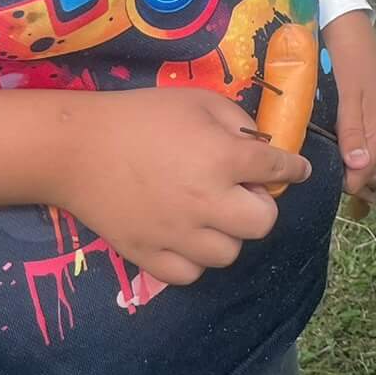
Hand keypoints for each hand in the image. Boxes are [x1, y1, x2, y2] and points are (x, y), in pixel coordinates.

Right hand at [54, 87, 310, 288]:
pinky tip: (187, 236)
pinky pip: (190, 274)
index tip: (298, 170)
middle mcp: (207, 201)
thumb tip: (261, 146)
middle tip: (242, 192)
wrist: (77, 148)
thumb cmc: (142, 116)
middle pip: (263, 223)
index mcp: (223, 158)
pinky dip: (195, 258)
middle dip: (260, 206)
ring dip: (228, 233)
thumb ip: (237, 122)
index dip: (294, 168)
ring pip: (229, 253)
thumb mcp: (198, 101)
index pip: (278, 169)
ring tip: (211, 214)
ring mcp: (177, 234)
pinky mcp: (148, 255)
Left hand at [323, 12, 375, 206]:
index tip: (325, 189)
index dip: (347, 184)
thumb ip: (352, 130)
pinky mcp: (375, 108)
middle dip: (356, 182)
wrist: (348, 24)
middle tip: (330, 190)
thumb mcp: (348, 95)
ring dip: (362, 169)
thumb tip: (357, 166)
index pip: (364, 172)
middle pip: (372, 167)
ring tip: (345, 183)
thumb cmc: (346, 59)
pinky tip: (363, 156)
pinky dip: (368, 152)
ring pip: (374, 154)